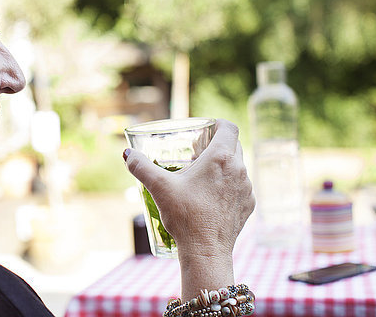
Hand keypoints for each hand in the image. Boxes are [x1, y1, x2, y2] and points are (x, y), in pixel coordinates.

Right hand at [124, 119, 254, 259]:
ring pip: (237, 166)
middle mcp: (239, 169)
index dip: (217, 124)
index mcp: (221, 158)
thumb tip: (127, 154)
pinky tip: (211, 196)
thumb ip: (141, 167)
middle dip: (217, 144)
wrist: (206, 252)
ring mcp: (247, 189)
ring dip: (223, 166)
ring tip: (202, 176)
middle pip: (234, 145)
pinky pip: (240, 186)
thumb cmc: (185, 216)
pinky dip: (228, 185)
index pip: (229, 127)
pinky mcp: (248, 205)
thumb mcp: (159, 187)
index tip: (204, 130)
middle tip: (197, 153)